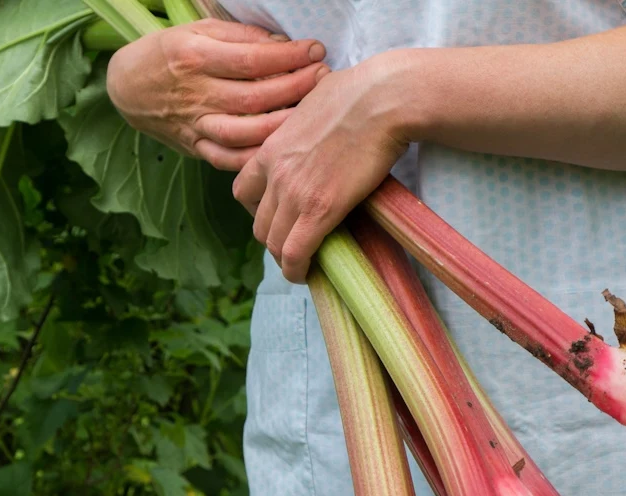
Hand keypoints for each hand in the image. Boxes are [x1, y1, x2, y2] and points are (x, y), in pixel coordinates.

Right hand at [106, 19, 328, 170]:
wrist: (129, 86)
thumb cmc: (169, 53)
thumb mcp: (199, 30)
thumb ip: (240, 37)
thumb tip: (281, 46)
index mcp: (196, 57)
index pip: (251, 59)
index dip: (288, 56)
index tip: (316, 50)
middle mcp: (196, 93)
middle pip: (254, 97)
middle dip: (295, 88)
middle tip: (323, 79)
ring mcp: (195, 124)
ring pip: (244, 132)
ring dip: (281, 125)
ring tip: (310, 114)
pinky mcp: (194, 145)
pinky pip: (227, 159)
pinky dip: (254, 158)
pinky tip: (280, 150)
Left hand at [233, 55, 410, 281]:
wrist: (383, 98)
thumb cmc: (359, 92)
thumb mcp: (311, 102)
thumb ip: (303, 122)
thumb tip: (316, 120)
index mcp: (270, 148)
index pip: (243, 192)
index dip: (258, 210)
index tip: (278, 217)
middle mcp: (275, 173)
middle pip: (258, 224)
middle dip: (274, 239)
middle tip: (296, 244)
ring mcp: (294, 193)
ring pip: (273, 243)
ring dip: (286, 258)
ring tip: (304, 262)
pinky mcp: (320, 209)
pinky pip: (295, 253)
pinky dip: (297, 269)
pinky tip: (307, 274)